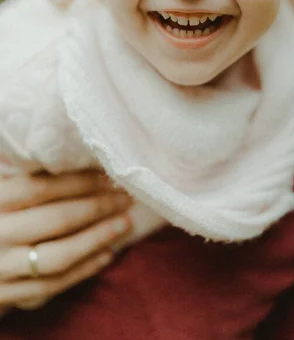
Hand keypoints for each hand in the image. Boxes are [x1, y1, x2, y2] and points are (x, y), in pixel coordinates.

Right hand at [0, 171, 132, 309]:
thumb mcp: (1, 189)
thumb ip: (22, 173)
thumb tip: (74, 154)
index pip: (42, 187)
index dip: (79, 181)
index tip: (107, 176)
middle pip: (56, 220)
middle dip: (98, 207)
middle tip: (125, 197)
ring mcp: (1, 268)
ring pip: (58, 256)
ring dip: (97, 239)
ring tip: (124, 223)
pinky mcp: (5, 296)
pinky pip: (51, 285)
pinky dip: (83, 270)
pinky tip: (107, 253)